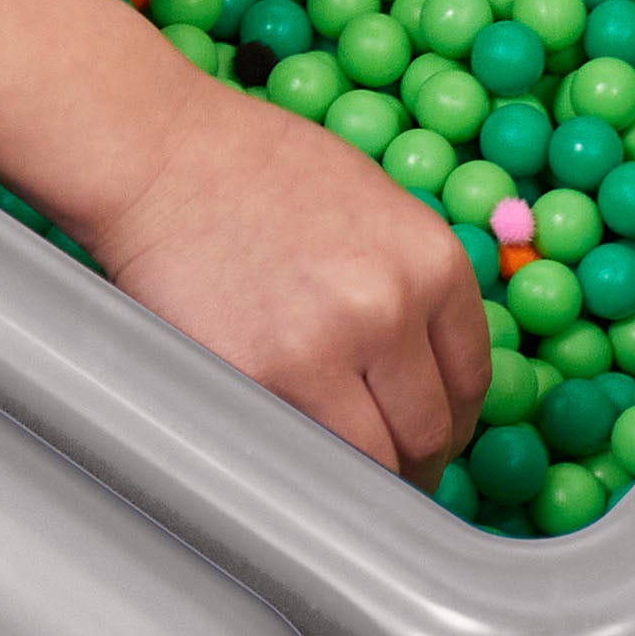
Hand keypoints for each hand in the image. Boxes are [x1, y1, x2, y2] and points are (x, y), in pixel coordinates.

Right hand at [76, 79, 491, 476]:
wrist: (162, 157)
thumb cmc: (258, 170)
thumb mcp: (375, 205)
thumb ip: (413, 282)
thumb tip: (432, 366)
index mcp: (431, 262)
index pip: (471, 377)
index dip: (455, 419)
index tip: (434, 435)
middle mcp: (390, 307)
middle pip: (429, 430)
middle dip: (416, 461)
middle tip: (392, 471)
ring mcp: (325, 349)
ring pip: (373, 459)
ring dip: (365, 478)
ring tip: (347, 476)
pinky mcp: (261, 380)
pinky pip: (306, 454)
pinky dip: (308, 466)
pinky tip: (299, 454)